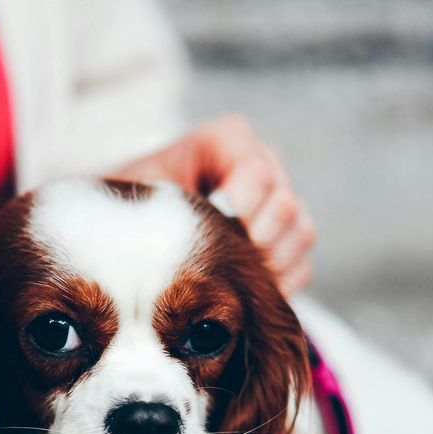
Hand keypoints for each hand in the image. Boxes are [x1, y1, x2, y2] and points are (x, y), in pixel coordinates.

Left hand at [114, 116, 315, 295]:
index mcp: (225, 141)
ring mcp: (278, 202)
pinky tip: (244, 292)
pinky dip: (278, 285)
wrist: (130, 227)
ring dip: (269, 265)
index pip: (256, 171)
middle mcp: (261, 164)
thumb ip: (166, 201)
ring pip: (300, 234)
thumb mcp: (140, 193)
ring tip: (230, 280)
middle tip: (220, 265)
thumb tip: (198, 238)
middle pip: (285, 205)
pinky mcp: (285, 239)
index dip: (241, 209)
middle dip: (254, 243)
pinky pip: (302, 266)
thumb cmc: (133, 205)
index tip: (210, 235)